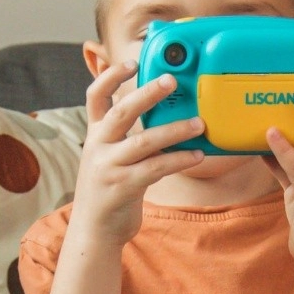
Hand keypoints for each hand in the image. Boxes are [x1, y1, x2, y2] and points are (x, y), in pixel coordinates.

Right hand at [70, 62, 206, 246]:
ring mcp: (108, 167)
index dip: (110, 76)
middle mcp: (98, 147)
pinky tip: (197, 155)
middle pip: (121, 112)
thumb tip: (166, 118)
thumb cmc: (110, 191)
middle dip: (147, 93)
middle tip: (171, 80)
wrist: (94, 231)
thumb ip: (128, 138)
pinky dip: (179, 160)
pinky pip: (155, 168)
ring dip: (174, 130)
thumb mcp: (110, 159)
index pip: (95, 97)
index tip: (132, 62)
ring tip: (199, 123)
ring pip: (144, 141)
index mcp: (95, 135)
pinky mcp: (123, 188)